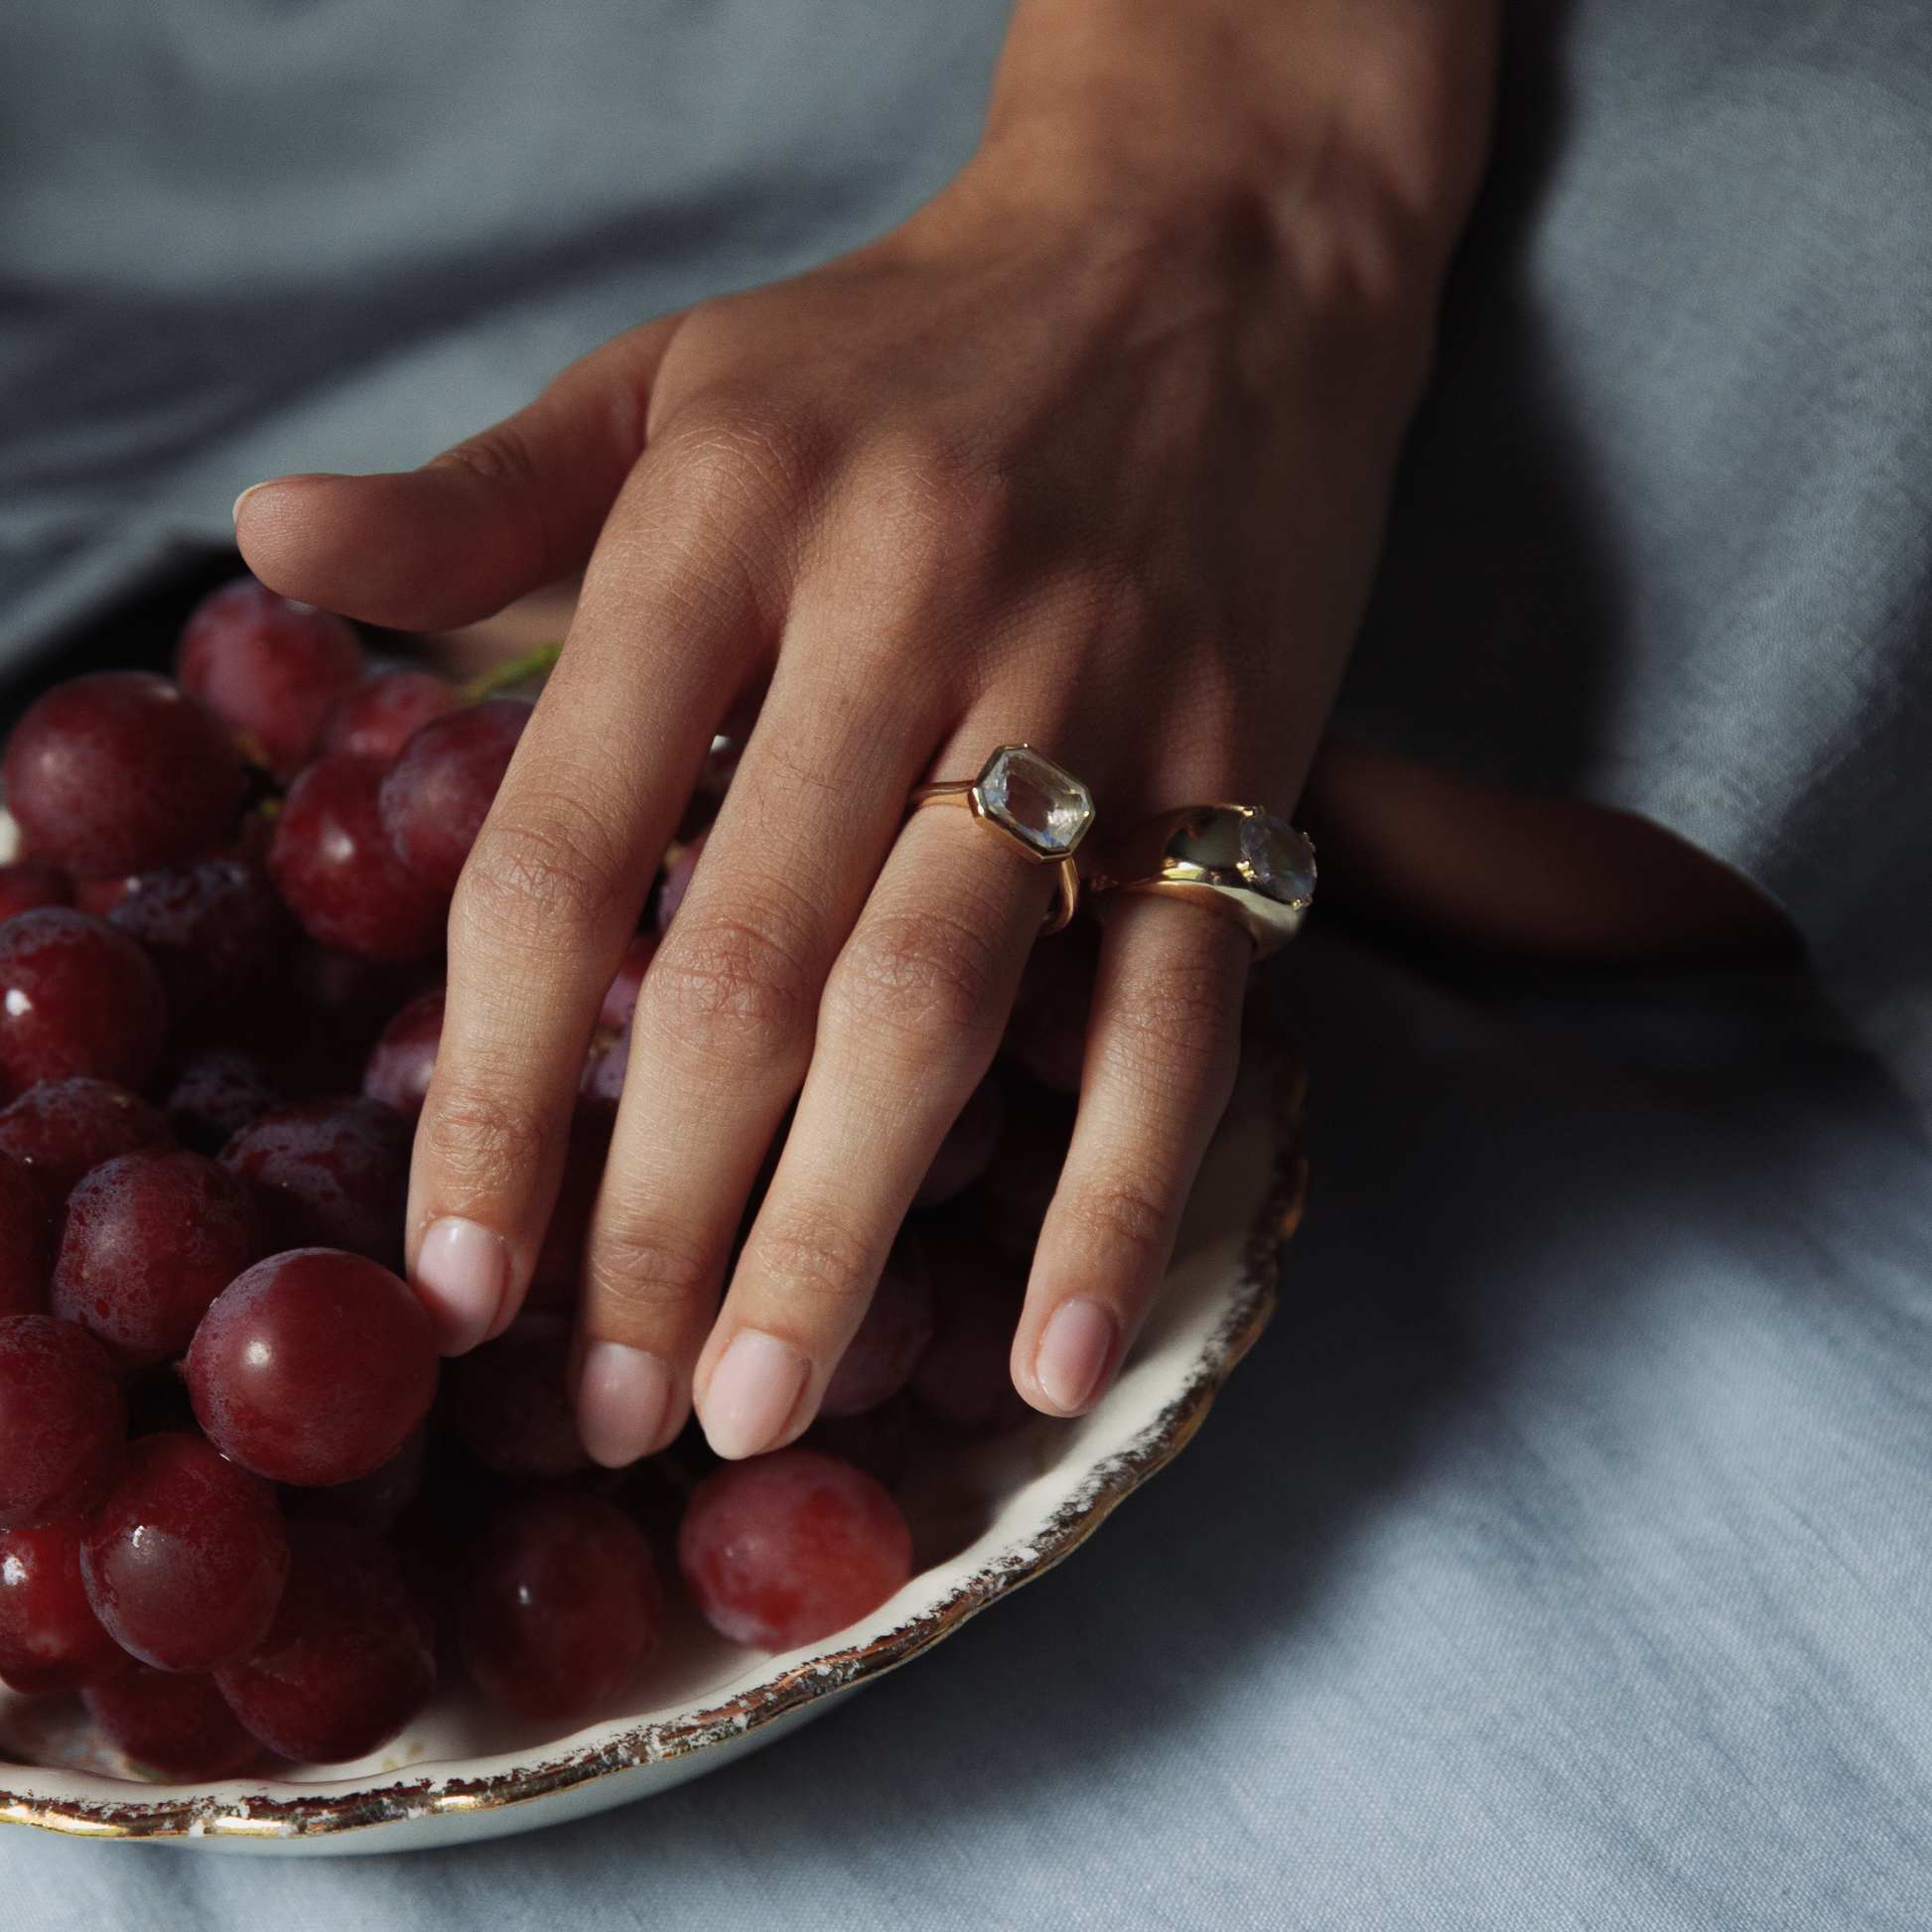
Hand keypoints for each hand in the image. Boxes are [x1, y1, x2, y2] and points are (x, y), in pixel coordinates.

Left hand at [236, 0, 1496, 1463]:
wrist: (1212, 248)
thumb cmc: (914, 344)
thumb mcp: (676, 376)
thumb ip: (479, 494)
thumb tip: (267, 546)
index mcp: (722, 514)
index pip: (559, 845)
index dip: (494, 1083)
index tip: (463, 1275)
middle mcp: (899, 603)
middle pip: (746, 968)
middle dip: (663, 1220)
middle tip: (613, 1410)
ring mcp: (1083, 687)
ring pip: (937, 1004)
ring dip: (839, 1231)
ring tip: (761, 1411)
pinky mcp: (1236, 756)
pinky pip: (1172, 1004)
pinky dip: (1112, 1193)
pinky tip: (1046, 1355)